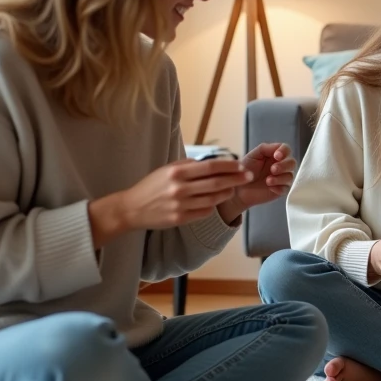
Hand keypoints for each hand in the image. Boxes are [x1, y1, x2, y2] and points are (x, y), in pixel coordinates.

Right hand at [91, 160, 250, 244]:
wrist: (132, 208)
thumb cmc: (153, 185)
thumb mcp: (168, 169)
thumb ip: (190, 165)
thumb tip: (215, 162)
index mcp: (177, 172)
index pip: (210, 167)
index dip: (229, 166)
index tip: (241, 165)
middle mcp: (179, 188)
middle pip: (216, 183)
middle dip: (236, 179)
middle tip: (248, 176)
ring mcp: (180, 205)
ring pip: (213, 199)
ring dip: (227, 193)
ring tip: (233, 189)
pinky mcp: (180, 219)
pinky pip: (205, 212)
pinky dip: (213, 205)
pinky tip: (215, 200)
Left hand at [224, 143, 296, 214]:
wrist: (238, 188)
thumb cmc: (244, 169)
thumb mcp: (253, 155)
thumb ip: (265, 148)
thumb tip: (278, 149)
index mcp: (275, 155)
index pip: (286, 149)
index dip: (284, 151)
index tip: (277, 156)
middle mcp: (281, 165)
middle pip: (292, 162)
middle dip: (284, 166)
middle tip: (273, 170)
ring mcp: (281, 178)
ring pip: (290, 176)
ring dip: (280, 178)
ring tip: (268, 181)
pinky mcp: (280, 189)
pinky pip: (286, 188)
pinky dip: (279, 188)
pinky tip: (270, 188)